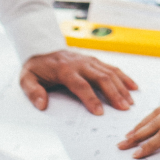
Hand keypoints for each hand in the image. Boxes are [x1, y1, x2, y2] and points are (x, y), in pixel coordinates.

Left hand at [20, 49, 136, 113]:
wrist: (41, 47)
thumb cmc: (36, 67)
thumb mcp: (26, 79)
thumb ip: (33, 92)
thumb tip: (42, 104)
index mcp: (65, 70)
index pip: (81, 85)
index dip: (91, 99)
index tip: (99, 112)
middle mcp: (80, 63)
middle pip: (101, 78)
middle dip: (114, 94)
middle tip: (123, 108)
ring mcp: (89, 60)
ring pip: (110, 72)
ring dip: (121, 87)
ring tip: (130, 102)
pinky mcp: (94, 60)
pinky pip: (112, 68)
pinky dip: (124, 77)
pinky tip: (133, 86)